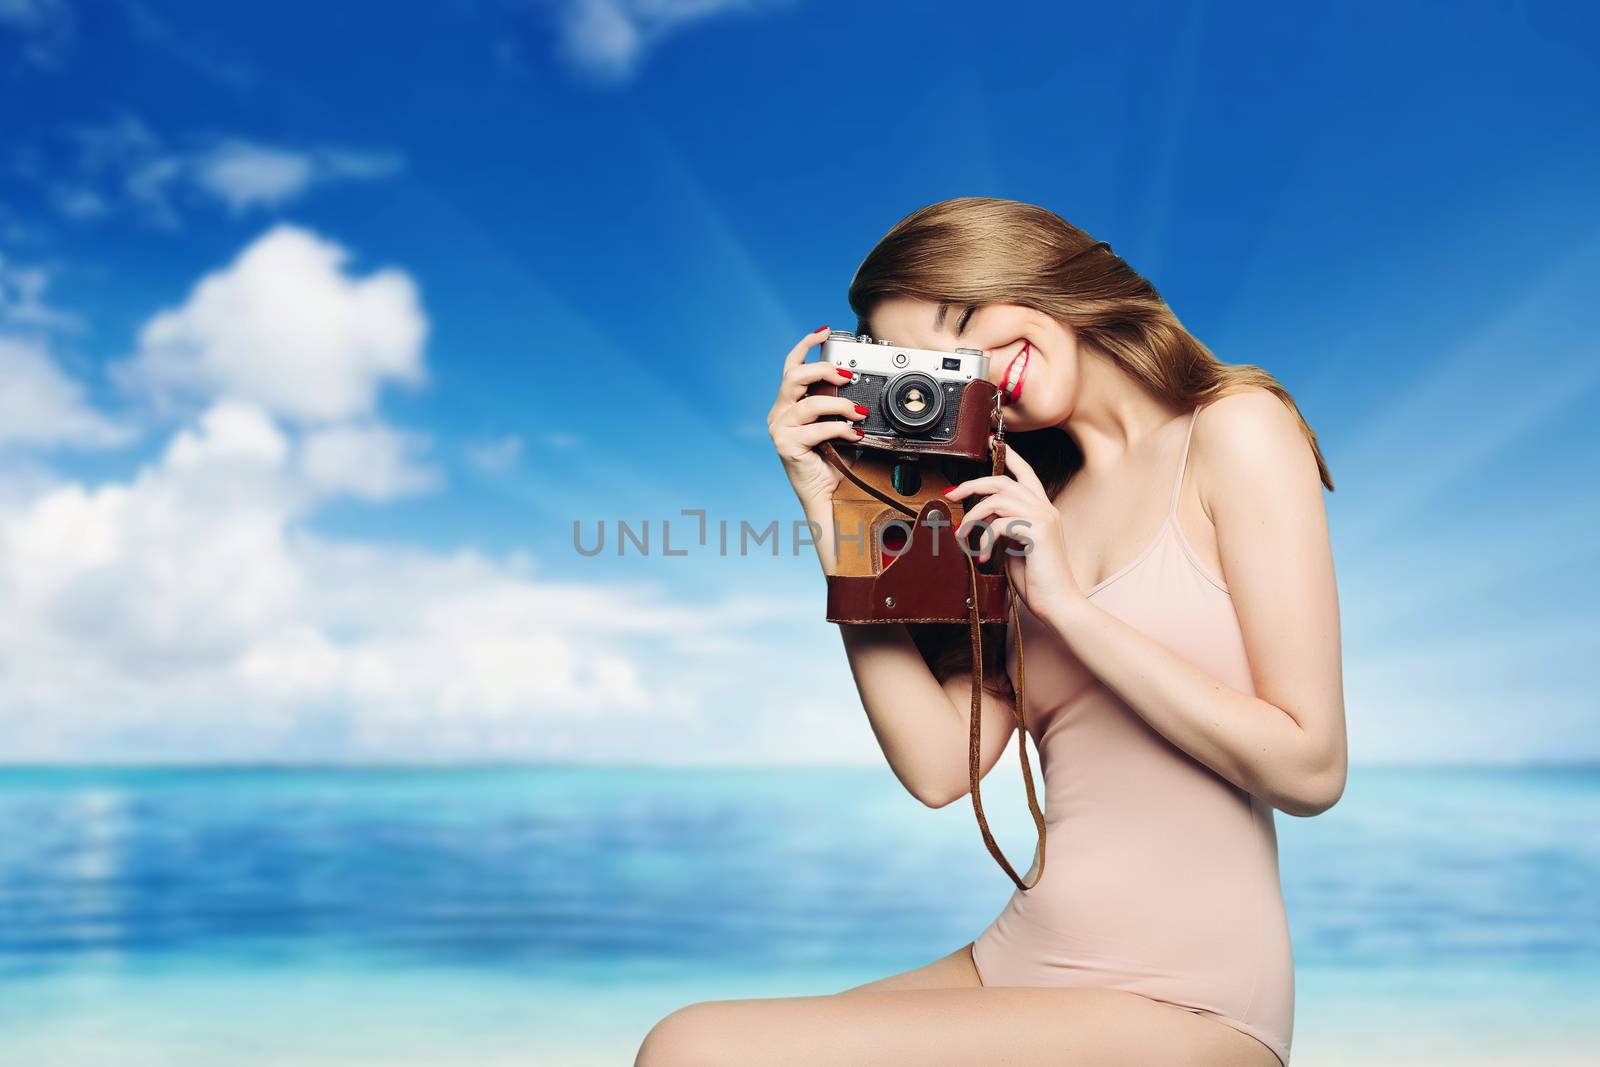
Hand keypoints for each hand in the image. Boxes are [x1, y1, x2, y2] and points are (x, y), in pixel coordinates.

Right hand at [767, 326, 867, 508]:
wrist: (824, 494)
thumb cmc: (830, 460)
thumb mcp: (835, 425)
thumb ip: (838, 405)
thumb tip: (861, 387)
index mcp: (788, 405)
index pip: (791, 366)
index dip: (806, 346)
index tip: (825, 332)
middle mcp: (779, 414)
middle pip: (794, 377)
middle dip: (823, 370)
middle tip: (847, 375)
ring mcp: (780, 430)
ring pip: (809, 403)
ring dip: (840, 405)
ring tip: (859, 411)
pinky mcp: (786, 445)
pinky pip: (817, 429)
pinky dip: (840, 428)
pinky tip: (854, 433)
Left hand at [948, 443, 1083, 617]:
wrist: (1058, 603)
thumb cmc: (1037, 580)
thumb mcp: (1016, 547)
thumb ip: (1004, 527)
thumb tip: (984, 517)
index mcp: (1043, 510)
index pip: (1026, 473)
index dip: (1009, 456)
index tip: (992, 443)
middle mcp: (1045, 509)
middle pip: (1003, 481)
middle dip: (973, 484)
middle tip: (952, 494)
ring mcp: (1043, 518)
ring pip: (997, 500)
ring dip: (972, 517)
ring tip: (963, 536)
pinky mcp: (1038, 531)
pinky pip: (999, 523)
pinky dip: (984, 539)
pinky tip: (984, 556)